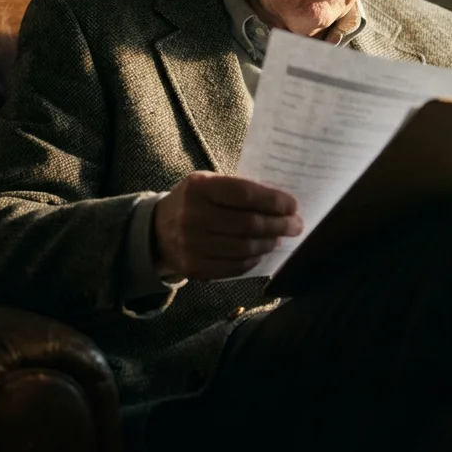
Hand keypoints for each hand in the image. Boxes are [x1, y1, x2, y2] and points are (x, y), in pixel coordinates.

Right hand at [152, 171, 302, 281]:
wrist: (156, 231)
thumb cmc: (193, 201)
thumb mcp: (208, 184)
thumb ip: (239, 189)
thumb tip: (281, 202)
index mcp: (199, 188)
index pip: (246, 194)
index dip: (274, 201)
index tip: (293, 205)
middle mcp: (193, 216)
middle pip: (249, 224)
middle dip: (279, 225)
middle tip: (295, 225)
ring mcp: (192, 245)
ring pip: (244, 248)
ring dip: (268, 243)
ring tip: (278, 238)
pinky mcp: (194, 268)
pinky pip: (234, 267)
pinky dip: (252, 260)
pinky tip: (260, 252)